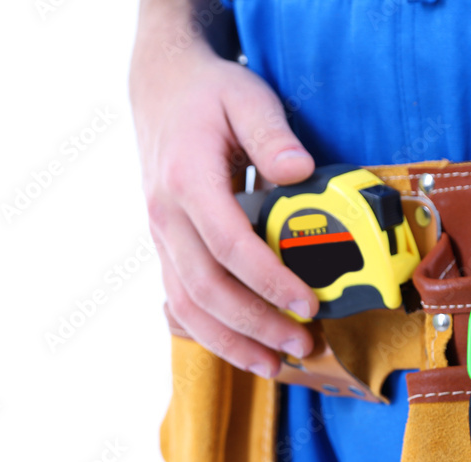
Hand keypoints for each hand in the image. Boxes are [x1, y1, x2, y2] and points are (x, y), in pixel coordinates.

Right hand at [131, 36, 317, 377]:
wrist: (161, 89)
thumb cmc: (207, 94)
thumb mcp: (246, 95)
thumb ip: (273, 134)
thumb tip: (300, 173)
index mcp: (187, 179)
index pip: (228, 245)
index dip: (269, 280)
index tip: (309, 303)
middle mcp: (165, 216)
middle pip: (207, 288)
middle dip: (256, 324)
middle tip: (302, 343)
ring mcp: (161, 237)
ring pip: (188, 307)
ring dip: (231, 342)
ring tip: (276, 363)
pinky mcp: (166, 249)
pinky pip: (182, 302)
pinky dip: (213, 333)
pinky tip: (245, 349)